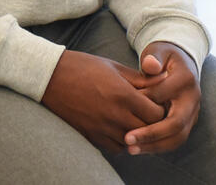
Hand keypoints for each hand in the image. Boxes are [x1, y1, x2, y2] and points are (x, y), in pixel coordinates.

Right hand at [41, 49, 165, 152]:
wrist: (51, 77)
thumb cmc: (83, 67)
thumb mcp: (114, 67)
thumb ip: (141, 78)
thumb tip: (164, 79)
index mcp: (123, 94)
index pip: (156, 113)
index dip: (160, 109)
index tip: (157, 103)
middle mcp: (114, 114)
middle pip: (148, 130)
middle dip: (153, 123)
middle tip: (150, 114)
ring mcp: (102, 128)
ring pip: (133, 142)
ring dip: (139, 135)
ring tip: (137, 122)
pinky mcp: (92, 136)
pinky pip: (117, 148)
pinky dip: (123, 142)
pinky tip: (121, 129)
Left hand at [124, 42, 201, 154]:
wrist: (182, 64)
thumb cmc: (164, 57)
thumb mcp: (159, 51)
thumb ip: (154, 57)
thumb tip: (150, 65)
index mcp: (185, 80)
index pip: (163, 96)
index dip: (143, 102)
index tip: (123, 107)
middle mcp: (193, 100)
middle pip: (176, 124)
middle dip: (151, 134)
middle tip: (128, 139)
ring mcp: (192, 114)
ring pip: (177, 138)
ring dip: (154, 146)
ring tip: (131, 149)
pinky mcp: (187, 124)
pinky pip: (174, 140)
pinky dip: (157, 147)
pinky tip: (138, 148)